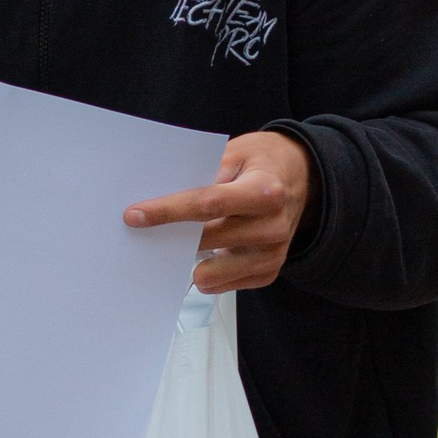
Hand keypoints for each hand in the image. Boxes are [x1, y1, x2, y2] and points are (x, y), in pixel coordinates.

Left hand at [124, 129, 317, 293]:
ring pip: (210, 274)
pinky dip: (208, 271)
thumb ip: (204, 172)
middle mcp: (272, 226)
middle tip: (146, 230)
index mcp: (264, 192)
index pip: (207, 204)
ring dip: (189, 260)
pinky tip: (209, 252)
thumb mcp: (237, 151)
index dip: (167, 211)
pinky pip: (222, 285)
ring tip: (186, 241)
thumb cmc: (263, 163)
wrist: (302, 178)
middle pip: (205, 241)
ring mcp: (272, 254)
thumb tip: (163, 195)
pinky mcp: (268, 272)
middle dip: (170, 237)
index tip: (134, 215)